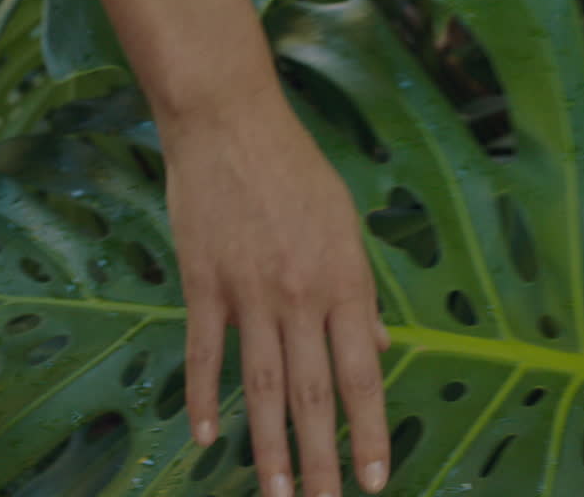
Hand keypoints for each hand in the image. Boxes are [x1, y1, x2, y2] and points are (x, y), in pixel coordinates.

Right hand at [158, 83, 392, 496]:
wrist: (230, 123)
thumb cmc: (295, 168)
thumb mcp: (346, 222)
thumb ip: (361, 289)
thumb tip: (379, 342)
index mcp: (345, 280)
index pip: (363, 373)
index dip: (371, 431)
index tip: (377, 478)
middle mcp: (301, 295)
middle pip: (314, 395)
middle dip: (322, 461)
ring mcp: (249, 292)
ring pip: (264, 386)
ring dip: (268, 447)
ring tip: (273, 494)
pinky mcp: (204, 283)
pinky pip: (205, 352)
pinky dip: (204, 396)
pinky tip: (205, 436)